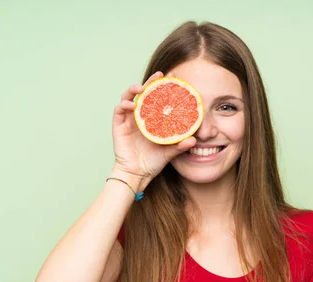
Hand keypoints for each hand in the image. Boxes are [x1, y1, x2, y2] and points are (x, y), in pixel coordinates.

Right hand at [111, 71, 195, 189]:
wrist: (137, 174)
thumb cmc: (153, 162)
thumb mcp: (170, 152)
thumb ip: (181, 145)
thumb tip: (194, 140)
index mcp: (152, 118)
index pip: (157, 98)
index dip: (163, 87)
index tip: (173, 78)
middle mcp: (139, 115)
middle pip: (143, 93)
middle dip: (150, 82)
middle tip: (159, 75)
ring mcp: (128, 119)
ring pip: (128, 97)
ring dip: (134, 89)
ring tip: (141, 88)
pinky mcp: (118, 126)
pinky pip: (119, 110)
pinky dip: (124, 104)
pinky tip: (131, 105)